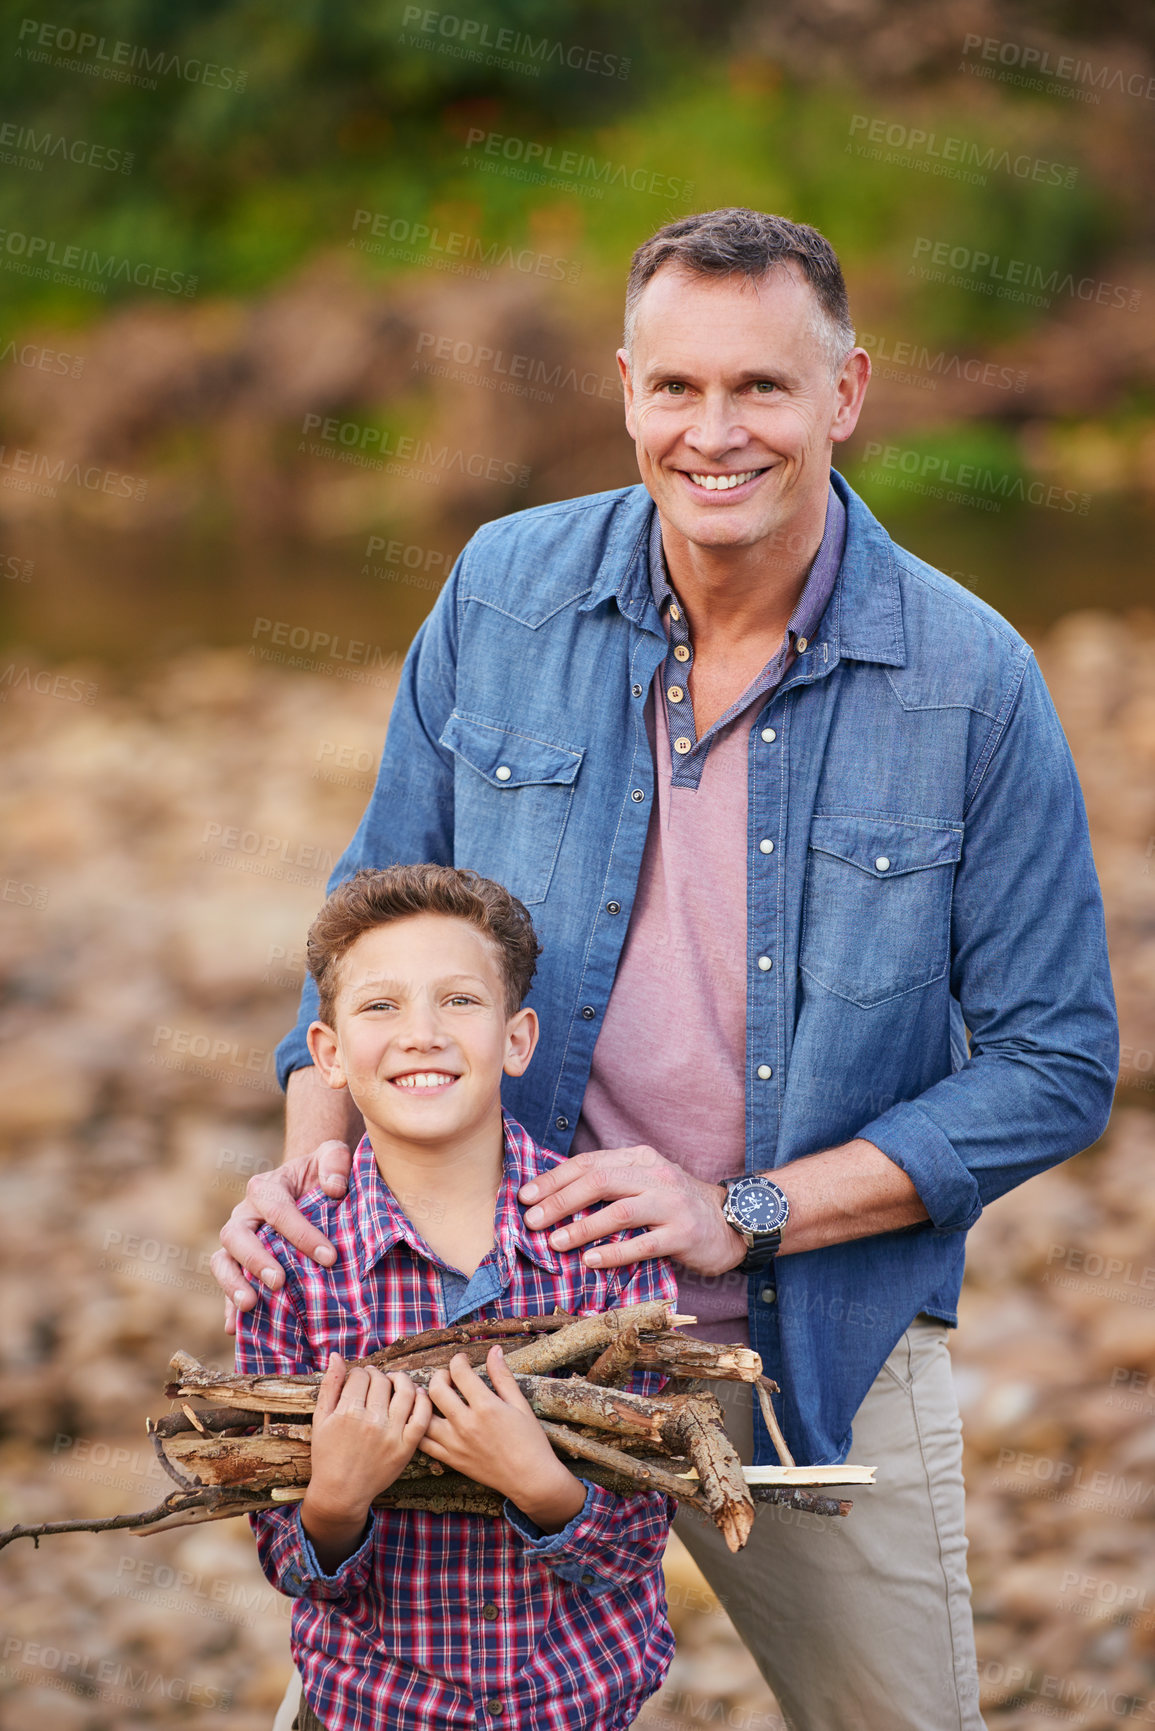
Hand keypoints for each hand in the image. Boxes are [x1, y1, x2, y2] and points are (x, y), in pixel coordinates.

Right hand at [211, 1140, 352, 1332]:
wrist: (310, 1188)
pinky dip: (228, 1306)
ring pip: (222, 1260)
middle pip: (237, 1235)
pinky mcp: (238, 1264)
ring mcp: (238, 1241)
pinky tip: (236, 1328)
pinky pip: (227, 1285)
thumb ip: (334, 1160)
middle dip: (256, 1260)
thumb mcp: (332, 1155)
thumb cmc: (323, 1174)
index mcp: (266, 1187)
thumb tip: (334, 1188)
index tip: (329, 1257)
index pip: (277, 1209)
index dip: (301, 1233)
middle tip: (280, 1281)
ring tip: (251, 1305)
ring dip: (232, 1284)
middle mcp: (245, 1214)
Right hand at [303, 1354, 431, 1569]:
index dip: (359, 1373)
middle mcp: (371, 1421)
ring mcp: (391, 1434)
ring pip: (406, 1392)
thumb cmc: (327, 1455)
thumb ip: (329, 1385)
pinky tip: (417, 1394)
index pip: (361, 1375)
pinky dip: (423, 1400)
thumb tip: (336, 1356)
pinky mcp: (406, 1447)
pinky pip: (422, 1416)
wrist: (341, 1493)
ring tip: (396, 1382)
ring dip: (402, 1380)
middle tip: (375, 1380)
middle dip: (377, 1376)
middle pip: (382, 1381)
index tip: (359, 1378)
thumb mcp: (320, 1419)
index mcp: (348, 1412)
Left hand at [422, 1347, 585, 1532]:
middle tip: (448, 1377)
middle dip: (439, 1376)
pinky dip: (421, 1428)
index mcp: (486, 1406)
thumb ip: (503, 1376)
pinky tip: (429, 1420)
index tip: (462, 1360)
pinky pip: (424, 1443)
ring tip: (433, 1397)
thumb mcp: (520, 1404)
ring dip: (425, 1402)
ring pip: (424, 1416)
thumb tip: (494, 1350)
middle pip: (436, 1390)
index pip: (459, 1372)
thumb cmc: (530, 1441)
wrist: (530, 1479)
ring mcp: (455, 1444)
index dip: (458, 1360)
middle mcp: (466, 1424)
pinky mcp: (451, 1460)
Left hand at [518, 1144, 745, 1277]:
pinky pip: (643, 1244)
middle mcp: (655, 1175)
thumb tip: (554, 1196)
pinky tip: (591, 1260)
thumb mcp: (644, 1182)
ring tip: (555, 1242)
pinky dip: (614, 1253)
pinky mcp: (683, 1234)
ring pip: (619, 1211)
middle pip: (599, 1181)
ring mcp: (671, 1204)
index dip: (554, 1179)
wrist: (731, 1221)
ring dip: (582, 1228)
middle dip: (560, 1201)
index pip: (589, 1163)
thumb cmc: (675, 1205)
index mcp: (639, 1159)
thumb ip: (609, 1183)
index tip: (526, 1196)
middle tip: (532, 1220)